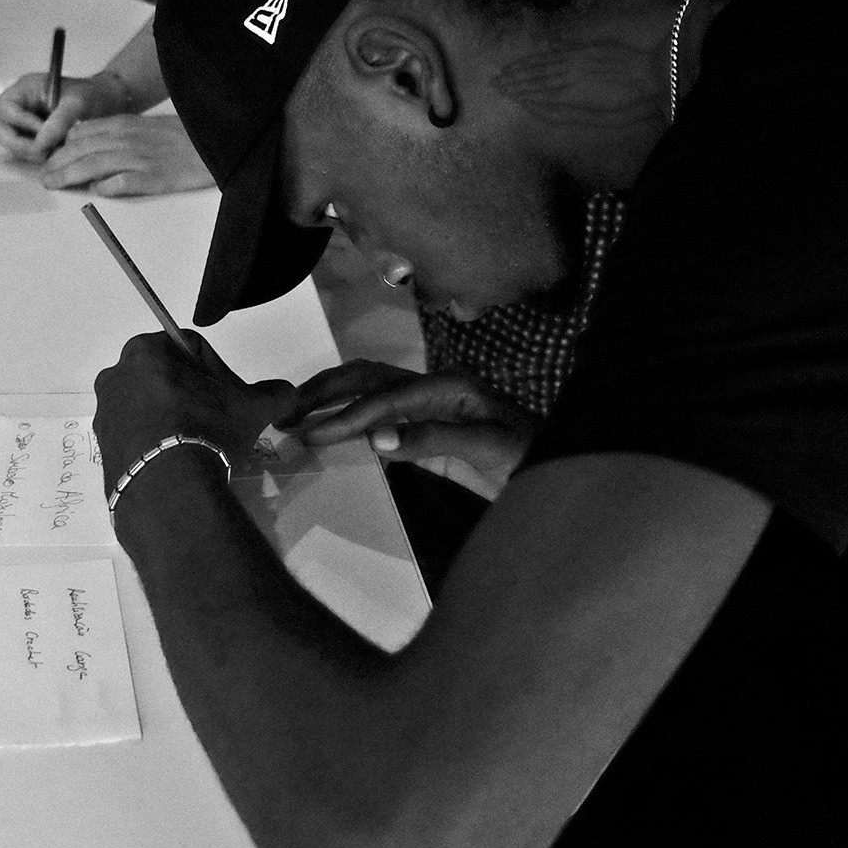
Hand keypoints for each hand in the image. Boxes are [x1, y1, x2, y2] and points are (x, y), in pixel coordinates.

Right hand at [0, 71, 128, 162]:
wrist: (106, 104)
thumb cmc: (92, 97)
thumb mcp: (79, 104)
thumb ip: (59, 121)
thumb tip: (39, 143)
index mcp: (25, 89)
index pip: (5, 108)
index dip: (20, 123)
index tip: (42, 132)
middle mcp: (19, 105)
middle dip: (17, 143)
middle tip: (42, 151)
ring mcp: (22, 123)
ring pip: (8, 142)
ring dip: (27, 152)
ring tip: (53, 152)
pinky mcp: (30, 138)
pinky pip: (21, 151)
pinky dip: (35, 156)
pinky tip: (54, 154)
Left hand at [41, 115, 214, 195]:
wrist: (216, 141)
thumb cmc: (183, 137)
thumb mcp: (146, 126)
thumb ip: (117, 131)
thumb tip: (86, 138)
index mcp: (126, 125)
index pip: (83, 134)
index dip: (61, 148)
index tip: (47, 160)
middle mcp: (128, 139)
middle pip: (82, 150)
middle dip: (57, 163)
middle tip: (43, 176)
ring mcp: (141, 158)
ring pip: (95, 165)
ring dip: (69, 175)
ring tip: (53, 184)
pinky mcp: (155, 177)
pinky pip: (124, 182)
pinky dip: (106, 187)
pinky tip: (94, 192)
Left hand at [94, 332, 299, 497]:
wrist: (169, 486)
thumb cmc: (208, 428)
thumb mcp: (253, 407)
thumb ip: (275, 393)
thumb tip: (288, 393)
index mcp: (148, 350)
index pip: (190, 348)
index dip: (216, 371)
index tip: (230, 397)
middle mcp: (118, 373)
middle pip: (165, 377)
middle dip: (189, 394)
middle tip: (214, 421)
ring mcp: (105, 411)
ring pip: (146, 406)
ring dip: (170, 418)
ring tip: (195, 445)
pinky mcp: (101, 446)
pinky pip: (134, 436)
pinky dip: (154, 443)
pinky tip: (175, 462)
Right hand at [284, 361, 534, 500]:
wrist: (565, 470)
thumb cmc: (533, 460)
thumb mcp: (490, 451)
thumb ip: (435, 440)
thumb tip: (375, 438)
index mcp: (449, 386)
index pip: (384, 398)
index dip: (344, 417)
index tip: (308, 435)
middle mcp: (436, 385)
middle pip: (367, 377)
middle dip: (323, 393)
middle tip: (282, 415)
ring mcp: (432, 403)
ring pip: (369, 388)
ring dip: (330, 398)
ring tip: (292, 416)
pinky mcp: (430, 424)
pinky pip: (381, 412)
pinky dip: (349, 416)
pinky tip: (329, 432)